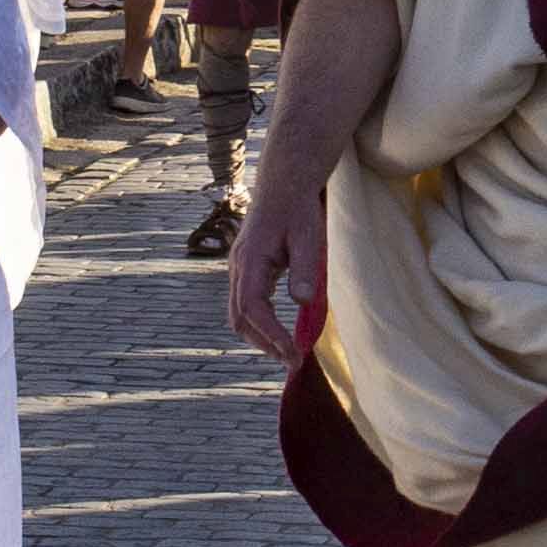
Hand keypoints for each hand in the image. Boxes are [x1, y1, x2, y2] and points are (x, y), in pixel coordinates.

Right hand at [225, 163, 325, 360]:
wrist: (283, 185)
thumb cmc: (298, 208)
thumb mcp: (308, 235)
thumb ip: (304, 268)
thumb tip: (303, 301)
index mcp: (250, 259)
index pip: (253, 308)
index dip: (271, 335)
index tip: (293, 354)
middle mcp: (238, 266)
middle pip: (239, 317)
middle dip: (264, 343)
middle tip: (293, 362)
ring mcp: (238, 268)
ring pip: (239, 314)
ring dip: (261, 337)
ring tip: (288, 353)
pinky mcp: (245, 270)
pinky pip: (245, 304)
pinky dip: (260, 324)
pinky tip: (280, 333)